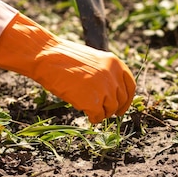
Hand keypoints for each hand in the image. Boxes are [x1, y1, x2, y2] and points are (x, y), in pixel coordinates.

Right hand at [0, 0, 135, 122]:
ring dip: (102, 113)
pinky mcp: (92, 101)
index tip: (122, 107)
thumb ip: (105, 73)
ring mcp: (103, 89)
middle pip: (121, 99)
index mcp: (115, 63)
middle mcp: (112, 75)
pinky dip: (93, 119)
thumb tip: (112, 94)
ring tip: (91, 111)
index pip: (130, 86)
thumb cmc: (64, 58)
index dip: (127, 99)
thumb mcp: (93, 60)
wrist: (47, 57)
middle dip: (114, 108)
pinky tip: (87, 115)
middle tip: (106, 113)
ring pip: (110, 109)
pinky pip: (98, 116)